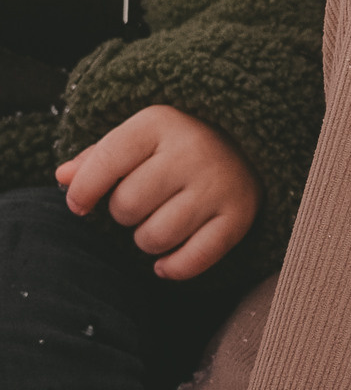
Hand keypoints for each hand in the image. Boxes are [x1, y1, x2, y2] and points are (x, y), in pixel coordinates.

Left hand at [57, 105, 259, 279]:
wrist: (249, 143)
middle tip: (144, 201)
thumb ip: (99, 157)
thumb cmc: (179, 143)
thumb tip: (63, 177)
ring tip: (161, 221)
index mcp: (162, 123)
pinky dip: (173, 267)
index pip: (106, 162)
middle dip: (125, 212)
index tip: (80, 203)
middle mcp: (194, 151)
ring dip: (148, 238)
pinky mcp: (239, 216)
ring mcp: (219, 185)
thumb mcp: (140, 136)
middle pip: (127, 206)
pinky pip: (192, 260)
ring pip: (154, 237)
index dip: (83, 191)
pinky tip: (167, 258)